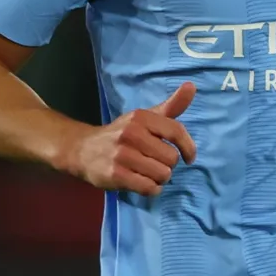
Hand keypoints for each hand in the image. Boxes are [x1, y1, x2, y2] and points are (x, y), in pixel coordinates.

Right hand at [67, 81, 197, 195]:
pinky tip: (142, 183)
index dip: (188, 147)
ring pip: (162, 175)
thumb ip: (171, 106)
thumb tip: (192, 86)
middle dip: (167, 165)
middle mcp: (131, 133)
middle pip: (171, 158)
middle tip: (155, 163)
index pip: (176, 131)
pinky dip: (151, 189)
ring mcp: (122, 155)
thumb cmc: (121, 134)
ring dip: (159, 179)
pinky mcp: (115, 175)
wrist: (83, 150)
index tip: (189, 158)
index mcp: (141, 117)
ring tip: (147, 173)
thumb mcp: (145, 117)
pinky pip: (149, 188)